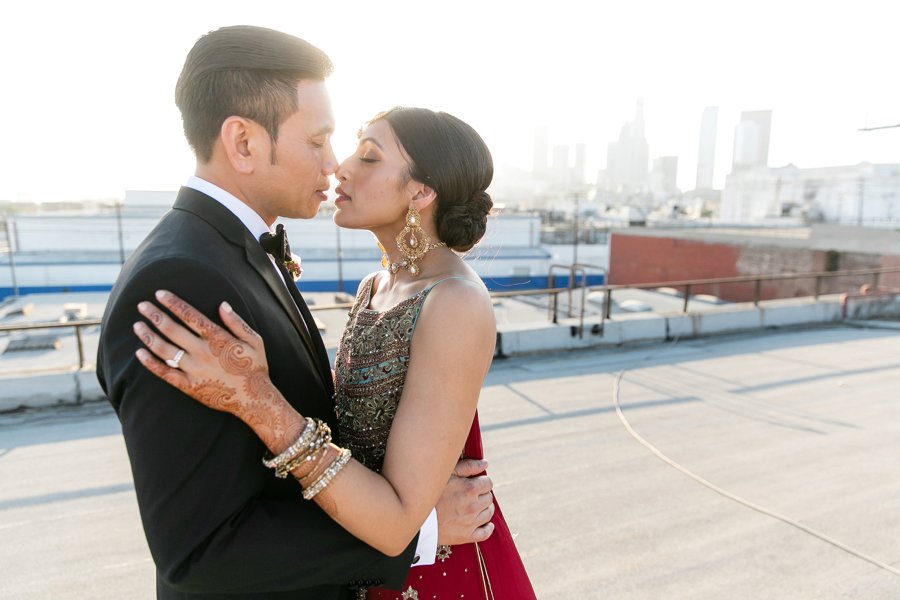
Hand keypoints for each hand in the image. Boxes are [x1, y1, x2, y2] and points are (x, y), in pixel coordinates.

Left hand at [133, 290, 279, 420]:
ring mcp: (193, 370)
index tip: (159, 294)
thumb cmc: (254, 367)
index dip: (173, 303)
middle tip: (141, 305)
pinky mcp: (188, 386)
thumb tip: (222, 304)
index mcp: (217, 338)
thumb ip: (237, 322)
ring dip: (148, 336)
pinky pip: (164, 373)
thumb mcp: (254, 341)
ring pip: (164, 350)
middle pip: (172, 329)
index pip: (190, 315)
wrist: (253, 399)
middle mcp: (202, 352)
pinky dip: (150, 363)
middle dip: (155, 315)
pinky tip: (139, 353)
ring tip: (137, 325)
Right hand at [435, 458, 494, 544]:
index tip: (474, 483)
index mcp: (469, 489)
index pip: (488, 483)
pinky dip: (487, 528)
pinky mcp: (466, 536)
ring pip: (489, 513)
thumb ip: (468, 466)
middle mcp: (473, 506)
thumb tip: (486, 464)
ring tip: (474, 505)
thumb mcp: (446, 474)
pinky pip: (485, 533)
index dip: (482, 481)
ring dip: (485, 508)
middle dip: (482, 494)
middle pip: (489, 497)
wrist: (415, 518)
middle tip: (471, 494)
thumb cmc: (429, 493)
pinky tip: (484, 523)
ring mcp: (471, 522)